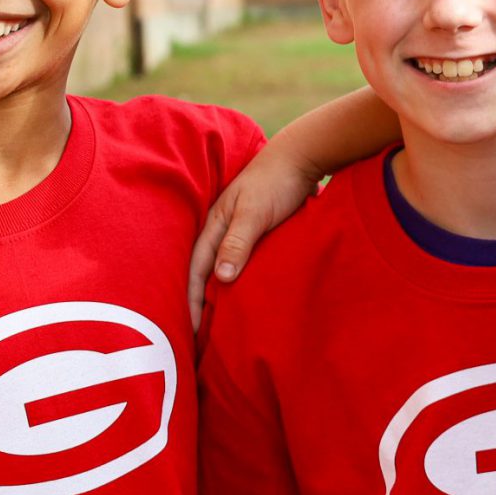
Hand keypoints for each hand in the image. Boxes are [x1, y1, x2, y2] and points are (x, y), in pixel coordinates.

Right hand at [186, 142, 324, 326]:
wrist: (302, 158)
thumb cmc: (276, 183)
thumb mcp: (255, 213)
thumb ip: (238, 242)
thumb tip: (220, 278)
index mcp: (214, 226)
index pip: (198, 272)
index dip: (193, 302)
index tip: (193, 332)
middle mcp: (223, 231)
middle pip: (206, 274)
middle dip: (201, 303)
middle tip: (201, 337)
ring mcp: (240, 232)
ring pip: (225, 270)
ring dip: (221, 295)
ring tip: (222, 325)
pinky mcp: (259, 234)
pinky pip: (245, 264)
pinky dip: (241, 282)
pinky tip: (247, 299)